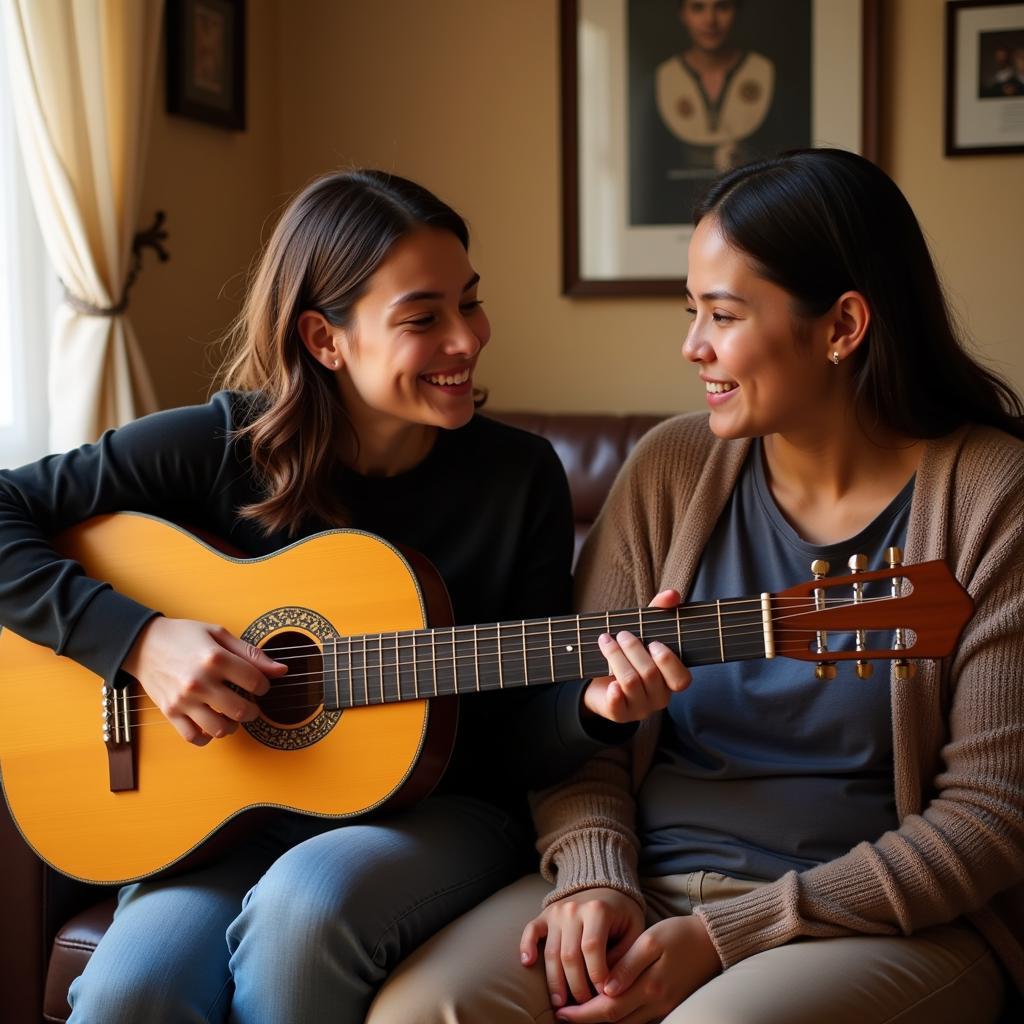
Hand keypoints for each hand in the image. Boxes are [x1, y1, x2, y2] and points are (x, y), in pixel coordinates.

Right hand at [122, 617, 285, 744]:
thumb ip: (252, 654)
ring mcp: (184, 700)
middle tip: (250, 705)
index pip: (255, 681)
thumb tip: (282, 671)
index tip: (259, 684)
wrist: (143, 644)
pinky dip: (207, 737)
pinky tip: (212, 724)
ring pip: (219, 729)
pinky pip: (194, 737)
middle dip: (253, 710)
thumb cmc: (185, 636)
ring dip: (232, 726)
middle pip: (241, 711)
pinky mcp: (170, 712)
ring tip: (232, 716)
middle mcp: (200, 682)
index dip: (264, 685)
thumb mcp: (219, 635)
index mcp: (215, 659)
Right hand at [520, 888, 644, 1009]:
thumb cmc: (623, 915)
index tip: (604, 993)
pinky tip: (527, 964)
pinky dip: (526, 946)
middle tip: (584, 1005)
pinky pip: (531, 930)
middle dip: (576, 985)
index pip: (592, 947)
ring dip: (555, 981)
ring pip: (551, 951)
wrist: (606, 888)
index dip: (596, 974)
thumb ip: (625, 956)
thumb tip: (609, 987)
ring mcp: (556, 912)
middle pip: (569, 954)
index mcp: (598, 910)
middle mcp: (573, 909)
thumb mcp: (634, 931)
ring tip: (560, 1003)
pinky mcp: (545, 915)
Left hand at [554, 915, 721, 1023]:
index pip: (608, 1008)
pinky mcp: (667, 1006)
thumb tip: (606, 989)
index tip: (561, 1009)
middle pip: (614, 1021)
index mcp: (650, 986)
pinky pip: (637, 1019)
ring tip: (576, 1012)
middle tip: (561, 1014)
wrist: (712, 943)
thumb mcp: (651, 941)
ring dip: (600, 1021)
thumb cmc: (678, 935)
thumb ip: (627, 965)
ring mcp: (663, 1008)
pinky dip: (618, 1017)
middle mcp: (656, 1003)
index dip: (583, 1013)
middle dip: (586, 1020)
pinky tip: (603, 1007)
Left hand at [582, 590, 690, 722]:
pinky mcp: (619, 714)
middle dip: (634, 650)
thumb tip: (673, 594)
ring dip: (616, 658)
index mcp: (670, 681)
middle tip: (622, 634)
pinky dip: (614, 693)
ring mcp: (640, 708)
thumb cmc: (629, 656)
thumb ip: (659, 614)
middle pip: (650, 675)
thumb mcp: (644, 633)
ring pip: (631, 683)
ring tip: (605, 641)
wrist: (601, 682)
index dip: (669, 662)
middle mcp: (659, 697)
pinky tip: (609, 683)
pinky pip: (619, 706)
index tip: (654, 643)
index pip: (681, 680)